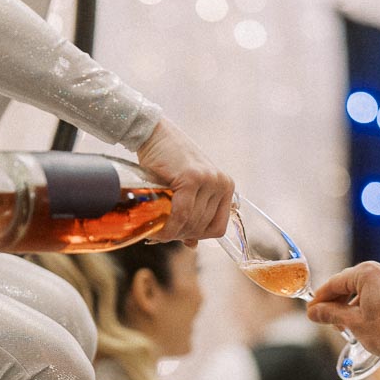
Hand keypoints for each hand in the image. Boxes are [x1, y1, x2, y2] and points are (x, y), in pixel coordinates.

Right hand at [135, 117, 233, 243]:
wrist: (153, 134)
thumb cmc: (166, 162)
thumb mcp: (185, 189)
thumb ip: (192, 215)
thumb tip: (193, 245)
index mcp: (226, 186)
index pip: (218, 227)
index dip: (197, 236)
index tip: (178, 234)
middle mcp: (222, 183)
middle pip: (203, 226)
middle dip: (180, 234)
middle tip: (161, 234)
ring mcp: (209, 180)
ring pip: (193, 222)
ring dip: (173, 231)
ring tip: (157, 230)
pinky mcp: (193, 178)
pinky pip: (183, 213)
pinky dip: (170, 225)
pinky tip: (159, 229)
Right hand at [307, 261, 379, 372]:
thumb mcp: (353, 323)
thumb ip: (330, 314)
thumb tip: (313, 312)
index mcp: (367, 273)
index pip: (335, 283)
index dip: (320, 298)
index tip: (312, 310)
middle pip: (352, 284)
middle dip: (339, 302)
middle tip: (329, 320)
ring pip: (369, 288)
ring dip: (356, 304)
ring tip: (350, 324)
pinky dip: (374, 304)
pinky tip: (371, 320)